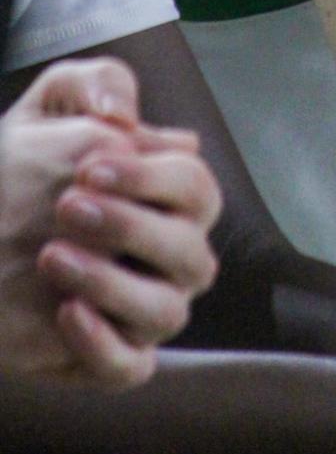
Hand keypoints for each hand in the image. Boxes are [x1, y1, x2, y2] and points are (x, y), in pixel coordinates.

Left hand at [0, 58, 220, 388]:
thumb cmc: (21, 160)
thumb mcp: (52, 105)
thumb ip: (96, 84)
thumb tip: (125, 114)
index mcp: (172, 198)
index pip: (197, 189)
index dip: (151, 177)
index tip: (89, 165)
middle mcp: (169, 257)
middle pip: (191, 254)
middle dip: (133, 229)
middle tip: (68, 206)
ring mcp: (140, 310)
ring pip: (166, 313)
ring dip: (113, 285)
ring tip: (53, 257)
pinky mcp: (104, 356)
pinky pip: (130, 369)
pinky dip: (105, 345)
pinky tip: (66, 311)